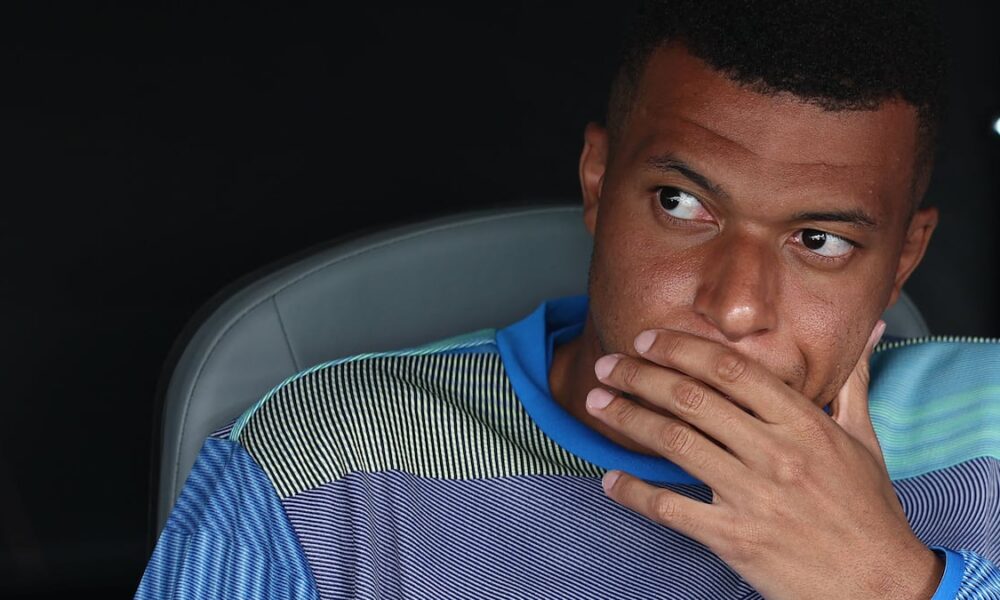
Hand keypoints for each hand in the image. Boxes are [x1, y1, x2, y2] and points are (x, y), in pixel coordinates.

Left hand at [585, 322, 943, 599]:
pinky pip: (671, 508)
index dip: (681, 349)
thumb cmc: (870, 512)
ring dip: (628, 418)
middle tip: (607, 365)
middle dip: (640, 375)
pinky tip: (610, 480)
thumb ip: (852, 383)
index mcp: (804, 423)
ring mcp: (754, 496)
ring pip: (675, 443)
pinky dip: (634, 492)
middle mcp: (776, 453)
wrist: (883, 589)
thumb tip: (868, 331)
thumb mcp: (866, 441)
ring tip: (597, 402)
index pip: (730, 369)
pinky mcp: (736, 539)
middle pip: (692, 398)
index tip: (646, 340)